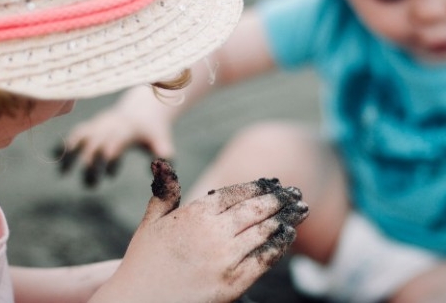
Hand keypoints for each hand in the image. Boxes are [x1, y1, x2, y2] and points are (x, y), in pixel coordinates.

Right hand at [55, 87, 176, 186]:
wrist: (143, 108)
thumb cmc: (152, 130)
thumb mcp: (161, 138)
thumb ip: (163, 151)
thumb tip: (167, 163)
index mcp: (126, 129)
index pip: (114, 143)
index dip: (109, 159)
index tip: (109, 175)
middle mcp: (109, 125)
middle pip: (95, 143)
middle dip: (90, 164)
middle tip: (91, 186)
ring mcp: (98, 124)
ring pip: (80, 136)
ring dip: (70, 153)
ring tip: (63, 173)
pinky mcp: (91, 126)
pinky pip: (74, 133)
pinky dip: (64, 143)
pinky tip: (54, 156)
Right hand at [91, 159, 308, 302]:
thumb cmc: (144, 262)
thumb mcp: (151, 223)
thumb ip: (164, 192)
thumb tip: (161, 162)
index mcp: (195, 214)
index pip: (236, 193)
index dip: (258, 186)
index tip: (274, 182)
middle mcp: (214, 233)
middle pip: (256, 209)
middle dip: (278, 199)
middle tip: (296, 193)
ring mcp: (225, 259)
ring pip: (264, 231)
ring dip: (285, 218)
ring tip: (300, 210)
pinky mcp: (233, 284)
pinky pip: (264, 259)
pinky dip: (279, 245)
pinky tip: (289, 235)